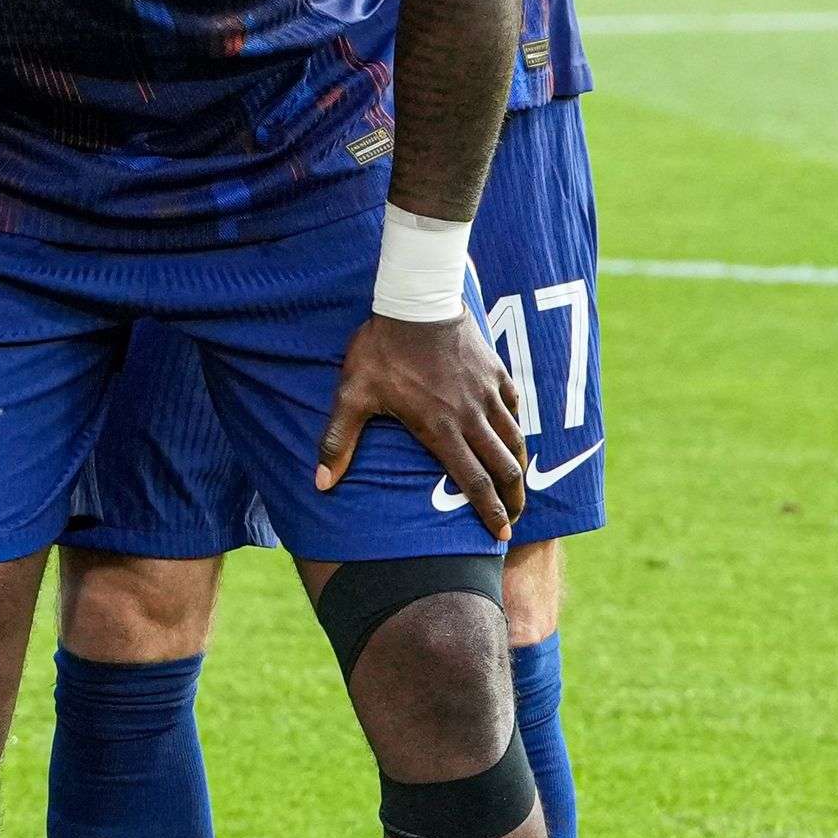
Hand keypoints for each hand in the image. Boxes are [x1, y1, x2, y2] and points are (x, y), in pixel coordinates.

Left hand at [322, 311, 523, 532]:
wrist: (415, 301)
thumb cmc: (381, 350)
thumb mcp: (352, 396)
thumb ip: (338, 441)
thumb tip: (319, 483)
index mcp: (441, 428)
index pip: (473, 482)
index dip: (489, 512)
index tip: (501, 535)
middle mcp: (473, 416)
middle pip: (504, 467)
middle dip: (513, 498)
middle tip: (514, 520)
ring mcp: (488, 394)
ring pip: (515, 439)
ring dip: (518, 466)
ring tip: (516, 484)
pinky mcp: (497, 372)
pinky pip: (514, 407)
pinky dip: (516, 427)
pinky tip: (511, 435)